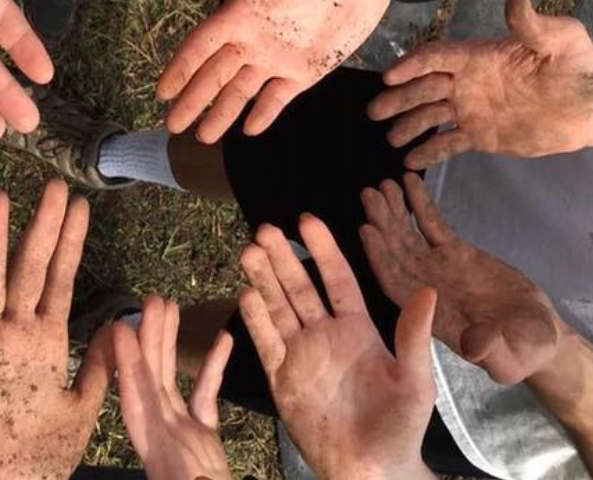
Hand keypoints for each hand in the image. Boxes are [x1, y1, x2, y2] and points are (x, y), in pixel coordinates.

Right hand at [0, 181, 111, 479]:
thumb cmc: (42, 452)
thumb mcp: (83, 406)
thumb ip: (99, 365)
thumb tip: (122, 323)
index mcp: (44, 339)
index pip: (59, 279)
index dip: (70, 242)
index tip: (80, 204)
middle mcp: (13, 333)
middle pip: (28, 269)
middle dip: (41, 227)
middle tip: (52, 185)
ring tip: (1, 200)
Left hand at [113, 296, 231, 479]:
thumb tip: (197, 479)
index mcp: (156, 455)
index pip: (135, 404)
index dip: (127, 367)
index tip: (118, 331)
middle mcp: (161, 440)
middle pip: (149, 381)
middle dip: (148, 340)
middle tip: (150, 301)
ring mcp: (181, 438)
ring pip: (171, 382)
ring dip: (170, 344)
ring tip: (171, 306)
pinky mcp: (203, 441)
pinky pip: (204, 397)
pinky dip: (210, 369)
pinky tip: (221, 340)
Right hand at [158, 0, 389, 142]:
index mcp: (238, 14)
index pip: (200, 47)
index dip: (180, 69)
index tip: (162, 92)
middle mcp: (250, 41)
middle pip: (213, 77)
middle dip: (192, 101)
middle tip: (172, 126)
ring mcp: (275, 59)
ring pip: (240, 93)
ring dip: (221, 115)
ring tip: (202, 138)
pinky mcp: (303, 71)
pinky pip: (277, 98)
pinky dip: (264, 114)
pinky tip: (248, 130)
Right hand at [239, 216, 437, 479]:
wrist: (372, 470)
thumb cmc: (401, 427)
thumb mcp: (414, 380)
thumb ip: (413, 335)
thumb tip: (429, 290)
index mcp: (358, 329)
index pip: (337, 280)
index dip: (323, 250)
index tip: (307, 220)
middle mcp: (325, 334)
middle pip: (299, 287)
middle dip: (282, 258)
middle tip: (264, 229)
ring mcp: (301, 354)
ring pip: (277, 307)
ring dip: (263, 279)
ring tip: (249, 251)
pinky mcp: (282, 377)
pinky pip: (266, 342)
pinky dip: (256, 320)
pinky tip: (246, 294)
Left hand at [360, 173, 564, 384]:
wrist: (533, 335)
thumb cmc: (519, 351)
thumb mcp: (508, 356)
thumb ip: (490, 348)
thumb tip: (474, 345)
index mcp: (427, 313)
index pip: (395, 282)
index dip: (380, 258)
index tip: (367, 230)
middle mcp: (424, 287)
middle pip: (395, 252)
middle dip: (382, 224)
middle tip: (369, 194)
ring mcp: (437, 266)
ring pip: (408, 235)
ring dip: (394, 209)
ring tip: (384, 184)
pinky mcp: (454, 252)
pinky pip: (431, 224)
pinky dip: (419, 204)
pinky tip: (409, 182)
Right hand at [367, 0, 592, 168]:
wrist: (592, 108)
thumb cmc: (580, 67)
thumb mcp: (562, 39)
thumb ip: (534, 25)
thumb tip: (515, 1)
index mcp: (479, 57)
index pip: (437, 57)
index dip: (411, 65)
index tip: (389, 77)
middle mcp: (468, 82)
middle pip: (423, 88)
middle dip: (397, 98)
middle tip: (374, 111)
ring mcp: (471, 110)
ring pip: (430, 116)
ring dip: (408, 126)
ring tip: (390, 139)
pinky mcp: (480, 135)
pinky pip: (448, 144)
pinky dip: (429, 152)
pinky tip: (411, 162)